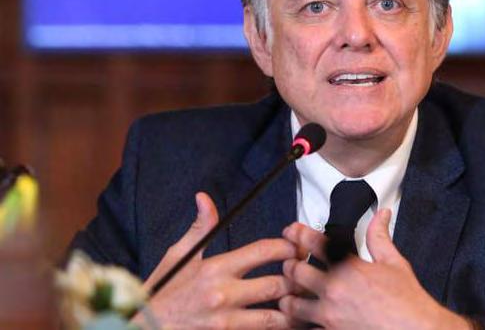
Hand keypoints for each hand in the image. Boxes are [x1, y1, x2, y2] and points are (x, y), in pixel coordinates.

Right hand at [134, 192, 295, 328]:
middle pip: (277, 284)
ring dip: (294, 310)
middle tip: (310, 275)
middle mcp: (223, 295)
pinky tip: (289, 322)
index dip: (289, 246)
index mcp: (216, 268)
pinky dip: (277, 328)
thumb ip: (201, 227)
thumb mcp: (179, 255)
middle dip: (298, 279)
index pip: (263, 251)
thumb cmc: (163, 292)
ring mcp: (226, 322)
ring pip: (275, 317)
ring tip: (306, 303)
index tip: (299, 245)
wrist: (144, 327)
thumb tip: (204, 198)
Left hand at [279, 209, 473, 329]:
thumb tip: (381, 216)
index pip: (315, 243)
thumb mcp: (394, 262)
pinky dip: (301, 322)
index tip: (291, 231)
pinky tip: (304, 318)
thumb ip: (380, 236)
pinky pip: (305, 327)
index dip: (298, 233)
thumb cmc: (407, 302)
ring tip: (292, 294)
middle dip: (290, 265)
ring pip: (293, 303)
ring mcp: (330, 315)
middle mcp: (335, 290)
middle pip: (295, 271)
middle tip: (291, 263)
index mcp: (349, 268)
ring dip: (290, 296)